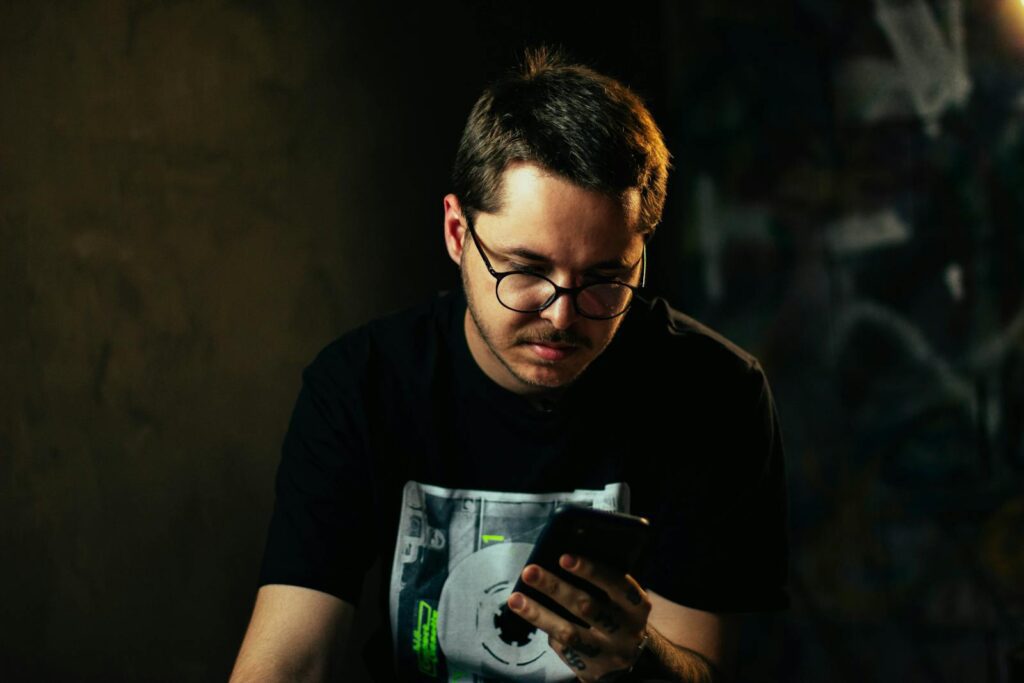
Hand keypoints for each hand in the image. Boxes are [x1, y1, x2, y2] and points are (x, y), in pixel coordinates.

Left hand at [507, 554, 651, 681]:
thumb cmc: (618, 614)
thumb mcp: (622, 599)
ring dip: (539, 613)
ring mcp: (608, 653)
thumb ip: (603, 583)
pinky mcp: (591, 669)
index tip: (564, 557)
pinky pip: (563, 648)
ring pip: (569, 632)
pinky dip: (546, 629)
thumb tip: (561, 560)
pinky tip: (530, 614)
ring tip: (515, 599)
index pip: (617, 584)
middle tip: (529, 572)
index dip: (591, 570)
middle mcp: (626, 631)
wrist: (629, 658)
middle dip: (555, 587)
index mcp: (637, 606)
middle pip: (587, 607)